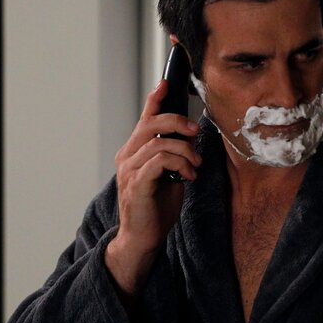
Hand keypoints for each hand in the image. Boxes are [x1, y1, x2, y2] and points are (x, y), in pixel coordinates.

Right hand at [104, 80, 200, 301]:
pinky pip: (160, 161)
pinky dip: (180, 164)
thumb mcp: (169, 174)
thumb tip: (189, 136)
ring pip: (159, 142)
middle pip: (151, 123)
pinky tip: (188, 176)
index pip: (144, 118)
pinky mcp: (136, 184)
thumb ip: (174, 154)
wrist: (143, 238)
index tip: (166, 83)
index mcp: (134, 151)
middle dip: (178, 122)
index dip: (155, 99)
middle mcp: (127, 156)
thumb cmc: (156, 207)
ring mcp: (129, 169)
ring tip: (195, 165)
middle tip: (195, 133)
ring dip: (185, 151)